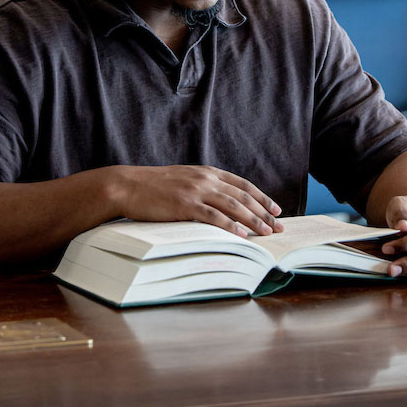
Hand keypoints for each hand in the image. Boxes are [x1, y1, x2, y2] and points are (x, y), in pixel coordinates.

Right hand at [107, 165, 284, 237]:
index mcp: (206, 172)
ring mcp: (195, 191)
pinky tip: (241, 234)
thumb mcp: (183, 179)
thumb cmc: (153, 186)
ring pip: (232, 206)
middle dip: (263, 212)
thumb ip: (202, 187)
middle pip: (242, 196)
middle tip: (279, 225)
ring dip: (252, 220)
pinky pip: (213, 216)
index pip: (242, 185)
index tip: (276, 209)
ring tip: (266, 232)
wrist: (127, 185)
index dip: (261, 197)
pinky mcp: (185, 205)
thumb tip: (220, 202)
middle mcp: (205, 179)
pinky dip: (230, 225)